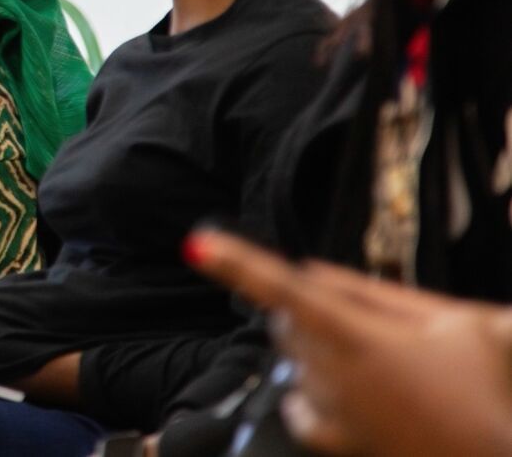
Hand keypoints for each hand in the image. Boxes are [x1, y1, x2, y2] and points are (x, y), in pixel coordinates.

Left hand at [186, 228, 511, 456]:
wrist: (502, 454)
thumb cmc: (490, 387)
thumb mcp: (456, 321)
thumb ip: (379, 293)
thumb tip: (316, 271)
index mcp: (363, 336)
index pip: (285, 289)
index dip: (238, 263)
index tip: (198, 244)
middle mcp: (337, 374)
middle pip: (285, 323)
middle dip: (306, 312)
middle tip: (365, 323)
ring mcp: (336, 412)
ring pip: (291, 362)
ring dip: (314, 353)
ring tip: (378, 363)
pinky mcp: (339, 443)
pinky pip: (297, 406)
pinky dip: (306, 392)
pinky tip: (337, 390)